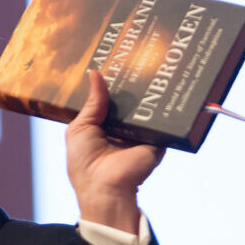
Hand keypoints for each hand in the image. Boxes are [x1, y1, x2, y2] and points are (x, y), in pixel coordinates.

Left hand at [66, 70, 164, 231]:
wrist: (105, 188)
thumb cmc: (84, 163)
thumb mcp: (80, 128)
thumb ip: (92, 103)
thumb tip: (96, 74)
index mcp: (102, 127)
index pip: (109, 100)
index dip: (111, 84)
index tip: (115, 60)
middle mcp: (123, 129)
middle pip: (129, 102)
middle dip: (130, 84)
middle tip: (135, 56)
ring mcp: (141, 134)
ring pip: (145, 108)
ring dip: (147, 91)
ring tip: (149, 63)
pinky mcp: (157, 140)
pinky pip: (161, 120)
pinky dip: (162, 105)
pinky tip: (163, 82)